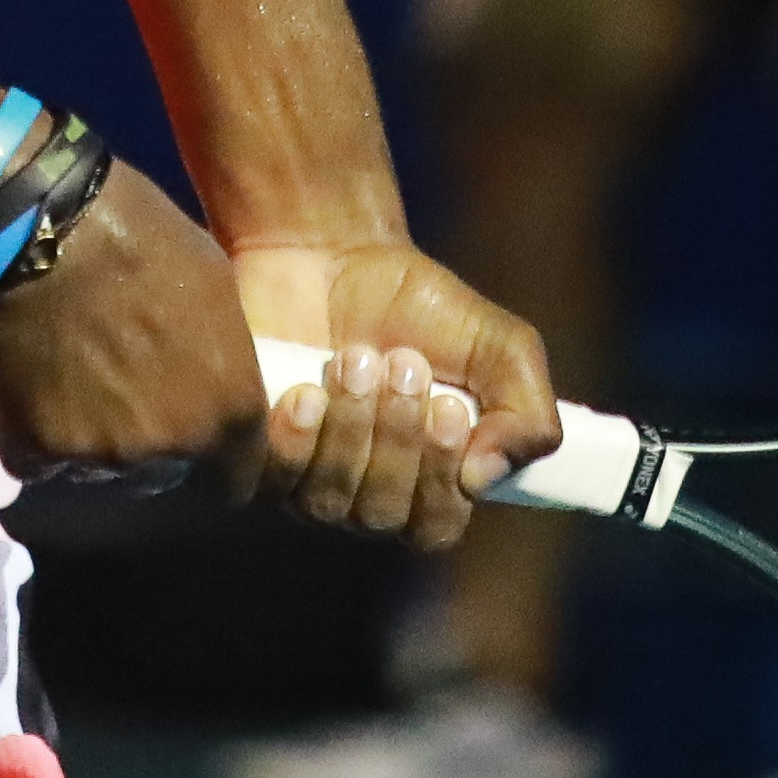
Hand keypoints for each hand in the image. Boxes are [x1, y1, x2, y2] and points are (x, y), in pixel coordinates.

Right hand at [0, 158, 263, 483]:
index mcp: (227, 409)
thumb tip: (208, 380)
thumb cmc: (136, 236)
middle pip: (166, 471)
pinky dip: (40, 433)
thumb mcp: (213, 285)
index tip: (195, 430)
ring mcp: (99, 458)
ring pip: (104, 467)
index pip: (238, 473)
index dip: (218, 453)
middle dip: (154, 442)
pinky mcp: (35, 454)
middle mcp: (169, 448)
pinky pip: (44, 461)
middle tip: (124, 384)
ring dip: (97, 439)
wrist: (34, 227)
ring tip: (74, 374)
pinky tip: (32, 380)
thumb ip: (220, 355)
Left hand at [231, 240, 558, 552]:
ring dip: (350, 430)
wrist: (327, 250)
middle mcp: (363, 493)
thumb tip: (487, 478)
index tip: (447, 406)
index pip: (435, 528)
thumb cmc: (417, 302)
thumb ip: (526, 410)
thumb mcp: (496, 345)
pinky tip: (304, 393)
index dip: (440, 481)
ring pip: (328, 501)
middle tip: (402, 362)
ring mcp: (303, 478)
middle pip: (381, 517)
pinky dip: (294, 442)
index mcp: (428, 482)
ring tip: (355, 358)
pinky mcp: (251, 452)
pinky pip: (270, 482)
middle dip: (397, 439)